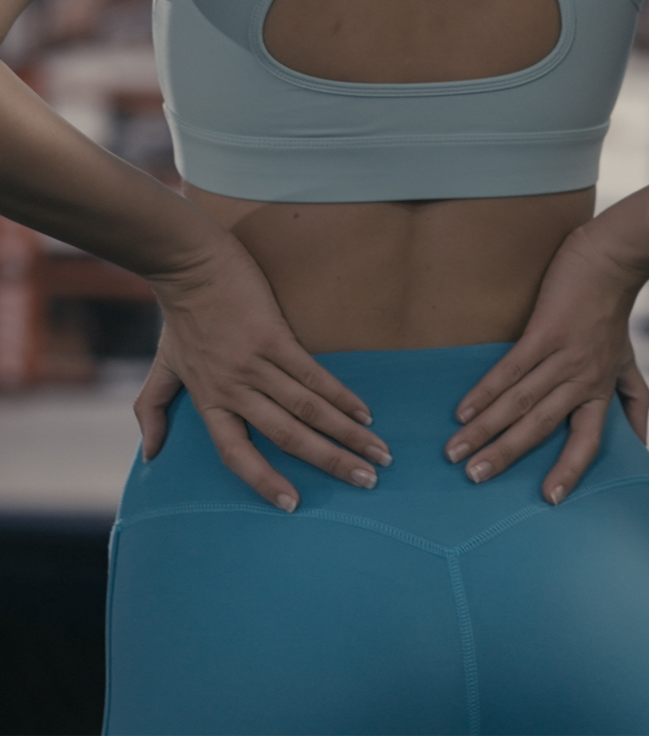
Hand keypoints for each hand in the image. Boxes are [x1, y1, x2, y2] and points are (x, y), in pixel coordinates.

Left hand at [135, 236, 391, 510]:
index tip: (294, 505)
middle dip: (330, 461)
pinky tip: (364, 411)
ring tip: (377, 452)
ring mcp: (255, 363)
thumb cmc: (179, 315)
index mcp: (210, 401)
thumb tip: (149, 455)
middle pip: (287, 436)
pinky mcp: (274, 336)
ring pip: (307, 409)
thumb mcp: (161, 366)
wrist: (191, 265)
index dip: (264, 481)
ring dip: (346, 432)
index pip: (237, 453)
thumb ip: (152, 409)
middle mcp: (234, 389)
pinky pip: (313, 373)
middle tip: (364, 482)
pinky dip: (341, 395)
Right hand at [443, 231, 646, 503]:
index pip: (586, 440)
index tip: (549, 500)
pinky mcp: (545, 331)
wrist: (610, 262)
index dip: (569, 469)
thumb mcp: (631, 364)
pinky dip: (486, 391)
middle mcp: (582, 379)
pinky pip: (511, 368)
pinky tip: (464, 410)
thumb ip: (635, 404)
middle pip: (541, 426)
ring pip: (520, 401)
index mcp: (599, 391)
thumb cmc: (613, 314)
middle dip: (506, 454)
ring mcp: (563, 355)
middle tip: (475, 479)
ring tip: (456, 452)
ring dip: (486, 429)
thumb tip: (643, 446)